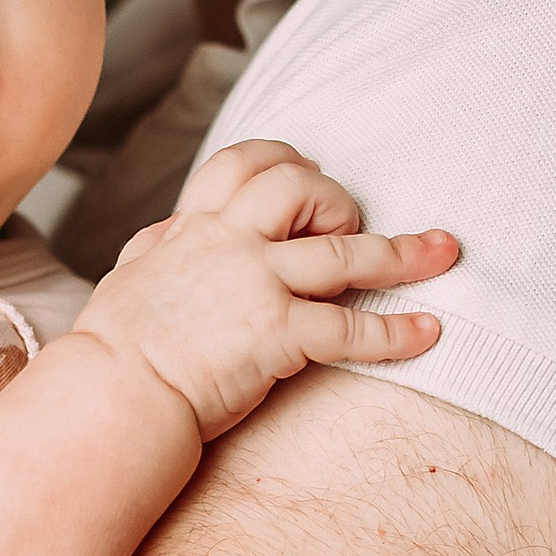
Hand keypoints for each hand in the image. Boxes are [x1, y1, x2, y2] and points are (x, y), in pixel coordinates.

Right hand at [75, 140, 456, 438]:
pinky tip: (426, 332)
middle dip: (338, 201)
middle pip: (300, 187)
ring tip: (443, 253)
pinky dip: (395, 332)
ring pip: (343, 252)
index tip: (309, 173)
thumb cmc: (115, 349)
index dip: (285, 160)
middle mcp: (229, 243)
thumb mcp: (130, 275)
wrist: (112, 395)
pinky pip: (349, 329)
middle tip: (353, 228)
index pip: (243, 163)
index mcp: (193, 227)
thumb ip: (158, 246)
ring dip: (402, 252)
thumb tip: (170, 232)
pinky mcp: (275, 335)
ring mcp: (255, 286)